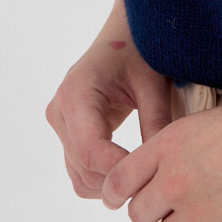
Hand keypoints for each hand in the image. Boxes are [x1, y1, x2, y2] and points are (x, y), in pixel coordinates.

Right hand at [46, 0, 172, 197]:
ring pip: (79, 174)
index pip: (91, 149)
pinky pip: (79, 170)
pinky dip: (103, 179)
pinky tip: (130, 172)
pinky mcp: (66, 133)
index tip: (151, 176)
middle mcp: (60, 111)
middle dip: (119, 180)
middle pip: (84, 166)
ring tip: (145, 178)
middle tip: (155, 182)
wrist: (122, 37)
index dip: (119, 170)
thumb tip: (162, 167)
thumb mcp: (153, 84)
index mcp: (77, 93)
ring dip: (110, 184)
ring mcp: (60, 124)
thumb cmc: (140, 52)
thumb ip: (157, 122)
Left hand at [100, 82, 221, 221]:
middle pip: (140, 214)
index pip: (117, 182)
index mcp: (169, 143)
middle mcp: (175, 179)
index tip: (133, 198)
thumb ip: (177, 149)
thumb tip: (157, 177)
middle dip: (158, 211)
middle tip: (185, 203)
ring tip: (210, 217)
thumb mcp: (210, 121)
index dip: (122, 193)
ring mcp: (199, 213)